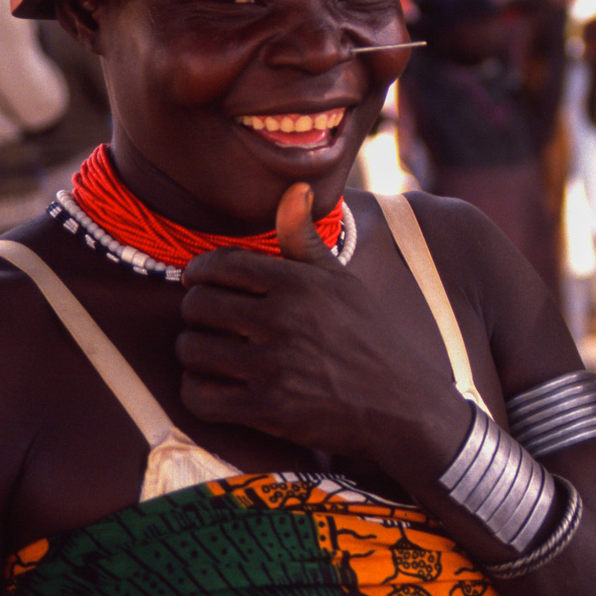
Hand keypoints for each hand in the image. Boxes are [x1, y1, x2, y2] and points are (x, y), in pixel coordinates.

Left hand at [177, 184, 450, 455]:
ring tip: (211, 354)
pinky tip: (215, 387)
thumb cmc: (369, 337)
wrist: (403, 406)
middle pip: (198, 305)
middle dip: (196, 313)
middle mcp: (285, 319)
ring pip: (192, 349)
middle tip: (208, 322)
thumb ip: (305, 238)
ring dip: (194, 353)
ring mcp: (276, 366)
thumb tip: (296, 186)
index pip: (222, 265)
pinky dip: (197, 391)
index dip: (200, 272)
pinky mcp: (269, 409)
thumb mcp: (341, 281)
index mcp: (301, 283)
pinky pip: (199, 396)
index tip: (199, 282)